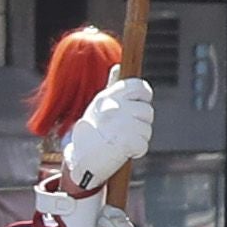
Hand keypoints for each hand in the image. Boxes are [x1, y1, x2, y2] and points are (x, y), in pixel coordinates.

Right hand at [57, 76, 155, 192]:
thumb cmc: (90, 132)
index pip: (138, 86)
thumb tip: (118, 66)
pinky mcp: (125, 142)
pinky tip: (123, 152)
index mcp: (108, 97)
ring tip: (120, 142)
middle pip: (147, 111)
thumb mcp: (98, 105)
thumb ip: (112, 87)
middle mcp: (113, 108)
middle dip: (140, 123)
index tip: (140, 104)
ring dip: (138, 138)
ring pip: (146, 129)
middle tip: (124, 131)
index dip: (144, 95)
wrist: (80, 160)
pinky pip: (143, 144)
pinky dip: (136, 151)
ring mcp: (120, 125)